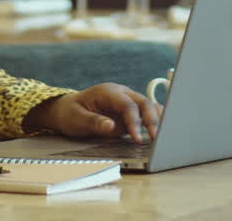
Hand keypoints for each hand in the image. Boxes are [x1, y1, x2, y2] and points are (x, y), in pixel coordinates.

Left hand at [25, 84, 161, 142]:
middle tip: (156, 138)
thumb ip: (94, 122)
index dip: (134, 121)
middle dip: (152, 120)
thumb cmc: (70, 113)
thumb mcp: (76, 119)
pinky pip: (147, 114)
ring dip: (158, 120)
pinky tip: (161, 132)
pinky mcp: (131, 112)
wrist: (67, 110)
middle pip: (143, 102)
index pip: (127, 105)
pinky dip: (156, 121)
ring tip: (164, 136)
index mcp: (108, 92)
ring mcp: (128, 102)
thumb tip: (110, 126)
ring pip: (149, 106)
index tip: (137, 138)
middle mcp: (121, 94)